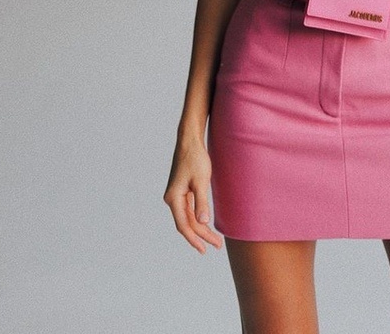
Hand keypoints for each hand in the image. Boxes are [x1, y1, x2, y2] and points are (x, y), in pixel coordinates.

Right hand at [163, 140, 222, 254]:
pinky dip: (197, 219)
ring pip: (188, 217)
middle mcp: (172, 199)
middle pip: (186, 223)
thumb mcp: (200, 180)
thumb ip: (201, 202)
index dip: (194, 238)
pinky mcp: (182, 190)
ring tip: (214, 240)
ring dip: (200, 228)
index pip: (183, 225)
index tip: (205, 249)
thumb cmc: (195, 158)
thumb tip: (202, 222)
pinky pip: (189, 210)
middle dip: (201, 235)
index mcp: (174, 198)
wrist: (190, 141)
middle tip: (217, 245)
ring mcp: (176, 195)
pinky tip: (205, 225)